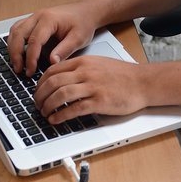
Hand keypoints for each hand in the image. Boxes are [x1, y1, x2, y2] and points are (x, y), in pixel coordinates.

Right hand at [7, 4, 97, 76]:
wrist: (86, 11)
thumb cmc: (83, 22)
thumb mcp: (78, 38)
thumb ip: (64, 50)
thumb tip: (52, 63)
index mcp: (49, 19)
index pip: (34, 41)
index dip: (30, 58)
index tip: (30, 71)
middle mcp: (38, 16)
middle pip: (19, 34)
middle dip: (15, 54)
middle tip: (18, 70)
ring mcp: (34, 17)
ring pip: (15, 31)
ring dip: (12, 47)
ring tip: (16, 64)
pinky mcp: (34, 20)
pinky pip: (18, 29)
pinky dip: (14, 41)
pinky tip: (17, 52)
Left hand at [33, 56, 149, 123]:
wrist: (143, 82)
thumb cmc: (123, 75)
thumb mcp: (98, 64)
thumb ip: (80, 69)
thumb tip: (61, 79)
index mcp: (83, 62)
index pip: (52, 70)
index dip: (40, 83)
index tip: (37, 91)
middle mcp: (86, 72)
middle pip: (53, 82)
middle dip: (40, 96)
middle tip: (37, 104)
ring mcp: (93, 86)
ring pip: (60, 95)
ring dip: (48, 106)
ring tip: (44, 113)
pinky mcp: (99, 101)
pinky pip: (74, 108)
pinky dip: (61, 115)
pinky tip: (56, 119)